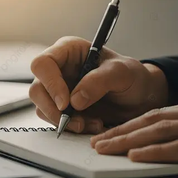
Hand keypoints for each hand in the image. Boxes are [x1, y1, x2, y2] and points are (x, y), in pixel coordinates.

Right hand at [29, 36, 168, 133]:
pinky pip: (54, 120)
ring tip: (92, 123)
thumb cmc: (132, 77)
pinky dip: (71, 127)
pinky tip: (91, 124)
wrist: (140, 98)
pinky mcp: (61, 108)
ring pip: (42, 107)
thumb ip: (99, 81)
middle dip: (55, 110)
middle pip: (37, 89)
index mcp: (68, 50)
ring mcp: (58, 89)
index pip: (43, 63)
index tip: (66, 103)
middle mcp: (58, 69)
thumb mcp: (122, 72)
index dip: (50, 83)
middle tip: (78, 121)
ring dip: (65, 121)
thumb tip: (75, 99)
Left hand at [90, 94, 177, 176]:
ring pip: (162, 130)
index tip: (110, 132)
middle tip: (97, 141)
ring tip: (106, 148)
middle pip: (153, 119)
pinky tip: (138, 155)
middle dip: (121, 131)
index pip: (159, 113)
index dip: (131, 123)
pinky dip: (157, 151)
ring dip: (129, 140)